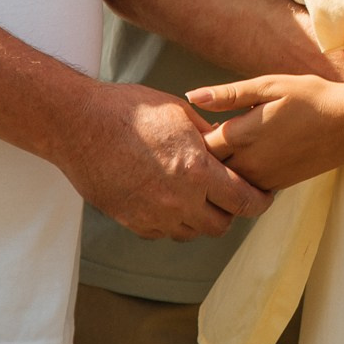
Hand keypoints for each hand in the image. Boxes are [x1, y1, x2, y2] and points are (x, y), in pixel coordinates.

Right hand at [59, 82, 270, 240]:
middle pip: (221, 225)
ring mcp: (153, 215)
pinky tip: (167, 197)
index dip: (259, 201)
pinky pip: (163, 232)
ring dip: (199, 217)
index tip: (264, 197)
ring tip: (196, 194)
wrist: (79, 125)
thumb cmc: (129, 111)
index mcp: (196, 172)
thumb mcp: (179, 113)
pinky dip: (171, 220)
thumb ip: (208, 136)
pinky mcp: (132, 221)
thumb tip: (228, 145)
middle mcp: (178, 201)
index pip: (243, 202)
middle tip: (229, 194)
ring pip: (191, 231)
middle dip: (230, 211)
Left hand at [192, 73, 343, 192]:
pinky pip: (244, 187)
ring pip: (225, 182)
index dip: (191, 135)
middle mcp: (248, 163)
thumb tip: (191, 96)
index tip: (191, 124)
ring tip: (220, 148)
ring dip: (218, 169)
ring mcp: (262, 179)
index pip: (198, 146)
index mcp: (242, 135)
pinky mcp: (275, 187)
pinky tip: (245, 156)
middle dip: (200, 156)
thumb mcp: (269, 86)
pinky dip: (237, 176)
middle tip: (199, 138)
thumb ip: (228, 95)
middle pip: (207, 169)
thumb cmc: (310, 98)